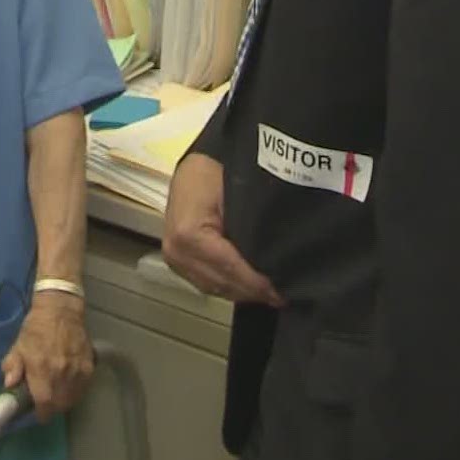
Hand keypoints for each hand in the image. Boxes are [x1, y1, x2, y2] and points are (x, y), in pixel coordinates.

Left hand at [0, 292, 92, 419]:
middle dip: (52, 408)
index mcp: (41, 368)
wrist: (61, 309)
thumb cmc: (36, 327)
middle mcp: (62, 372)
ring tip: (56, 396)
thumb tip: (9, 384)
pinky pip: (83, 388)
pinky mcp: (89, 366)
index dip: (41, 413)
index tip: (38, 414)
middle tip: (45, 404)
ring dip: (64, 402)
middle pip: (60, 404)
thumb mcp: (19, 345)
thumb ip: (13, 366)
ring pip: (73, 398)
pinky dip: (75, 392)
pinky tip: (68, 386)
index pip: (44, 402)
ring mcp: (78, 370)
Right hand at [163, 153, 284, 306]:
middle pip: (221, 284)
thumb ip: (251, 232)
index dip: (258, 284)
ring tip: (271, 292)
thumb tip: (274, 262)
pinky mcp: (177, 260)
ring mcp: (173, 258)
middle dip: (253, 291)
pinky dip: (229, 285)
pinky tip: (250, 285)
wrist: (197, 164)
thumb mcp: (238, 197)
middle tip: (284, 295)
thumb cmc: (218, 172)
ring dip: (242, 291)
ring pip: (215, 288)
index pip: (230, 269)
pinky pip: (207, 282)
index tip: (285, 293)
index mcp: (188, 235)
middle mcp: (176, 252)